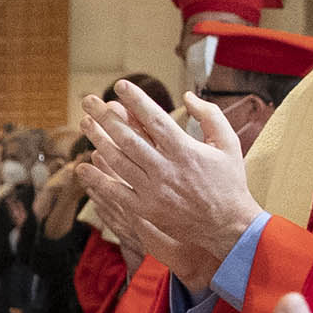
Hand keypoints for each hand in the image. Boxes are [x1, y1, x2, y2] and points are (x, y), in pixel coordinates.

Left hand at [77, 84, 262, 286]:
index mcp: (185, 150)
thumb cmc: (229, 182)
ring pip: (118, 161)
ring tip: (85, 123)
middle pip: (128, 138)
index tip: (120, 85)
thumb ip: (210, 116)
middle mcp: (166, 169)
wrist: (228, 226)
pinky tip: (83, 167)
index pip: (155, 119)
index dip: (136, 101)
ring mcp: (153, 191)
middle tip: (89, 101)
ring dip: (98, 140)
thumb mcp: (228, 143)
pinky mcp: (146, 210)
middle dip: (106, 117)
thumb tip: (188, 96)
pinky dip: (98, 180)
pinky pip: (116, 192)